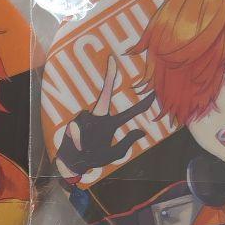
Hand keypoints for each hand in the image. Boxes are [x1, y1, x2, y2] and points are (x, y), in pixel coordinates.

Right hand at [56, 56, 154, 174]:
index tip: (153, 92)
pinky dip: (78, 139)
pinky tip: (79, 147)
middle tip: (113, 60)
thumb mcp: (113, 154)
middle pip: (105, 95)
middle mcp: (98, 118)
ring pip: (87, 119)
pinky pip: (76, 128)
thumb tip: (141, 131)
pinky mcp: (72, 124)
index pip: (129, 113)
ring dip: (84, 136)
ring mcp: (85, 119)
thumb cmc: (93, 158)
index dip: (142, 104)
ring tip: (83, 149)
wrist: (72, 164)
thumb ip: (126, 144)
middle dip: (109, 77)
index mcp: (110, 125)